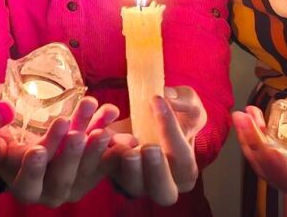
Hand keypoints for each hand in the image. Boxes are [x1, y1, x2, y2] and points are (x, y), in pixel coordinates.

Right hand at [0, 87, 120, 206]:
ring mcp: (69, 181)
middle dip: (70, 156)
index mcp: (16, 182)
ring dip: (95, 146)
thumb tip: (4, 112)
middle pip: (61, 179)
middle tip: (76, 132)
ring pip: (86, 169)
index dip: (32, 170)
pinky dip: (109, 136)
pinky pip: (101, 155)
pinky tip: (111, 114)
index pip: (27, 183)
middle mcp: (45, 189)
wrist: (9, 118)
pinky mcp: (88, 168)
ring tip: (102, 120)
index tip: (37, 150)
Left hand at [104, 89, 204, 205]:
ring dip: (126, 168)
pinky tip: (97, 135)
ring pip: (131, 185)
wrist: (149, 119)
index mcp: (185, 171)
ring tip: (121, 146)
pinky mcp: (112, 173)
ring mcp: (135, 182)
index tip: (157, 101)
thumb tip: (167, 97)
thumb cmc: (177, 115)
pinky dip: (101, 155)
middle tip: (149, 148)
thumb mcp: (189, 103)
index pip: (182, 159)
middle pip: (162, 190)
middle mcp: (162, 184)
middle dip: (155, 170)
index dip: (171, 131)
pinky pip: (105, 170)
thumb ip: (184, 101)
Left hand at [232, 106, 286, 208]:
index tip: (272, 151)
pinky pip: (265, 149)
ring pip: (263, 160)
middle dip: (254, 146)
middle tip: (243, 120)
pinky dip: (256, 132)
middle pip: (272, 172)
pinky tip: (252, 114)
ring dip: (249, 137)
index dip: (284, 173)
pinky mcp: (284, 159)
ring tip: (242, 114)